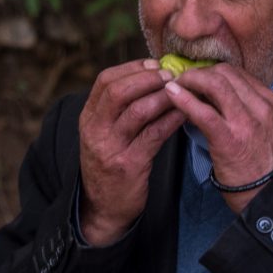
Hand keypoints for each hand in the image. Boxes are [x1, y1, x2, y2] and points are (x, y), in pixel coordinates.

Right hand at [78, 60, 184, 244]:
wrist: (104, 208)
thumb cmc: (110, 165)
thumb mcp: (104, 135)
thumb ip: (118, 110)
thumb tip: (149, 77)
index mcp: (88, 118)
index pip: (105, 81)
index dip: (131, 68)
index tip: (154, 64)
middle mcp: (95, 130)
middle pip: (119, 91)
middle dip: (148, 78)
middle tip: (170, 75)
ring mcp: (110, 148)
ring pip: (138, 111)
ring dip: (163, 97)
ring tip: (182, 91)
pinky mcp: (129, 165)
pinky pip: (154, 134)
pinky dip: (171, 119)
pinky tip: (184, 113)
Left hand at [163, 64, 272, 212]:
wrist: (267, 197)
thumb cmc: (260, 166)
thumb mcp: (265, 130)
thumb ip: (247, 109)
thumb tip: (213, 94)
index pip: (238, 74)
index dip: (213, 72)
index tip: (198, 79)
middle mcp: (263, 108)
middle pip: (226, 73)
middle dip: (200, 73)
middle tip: (183, 81)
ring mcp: (248, 123)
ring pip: (215, 84)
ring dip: (191, 81)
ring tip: (176, 86)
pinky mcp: (230, 139)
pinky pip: (204, 112)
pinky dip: (184, 100)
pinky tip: (171, 95)